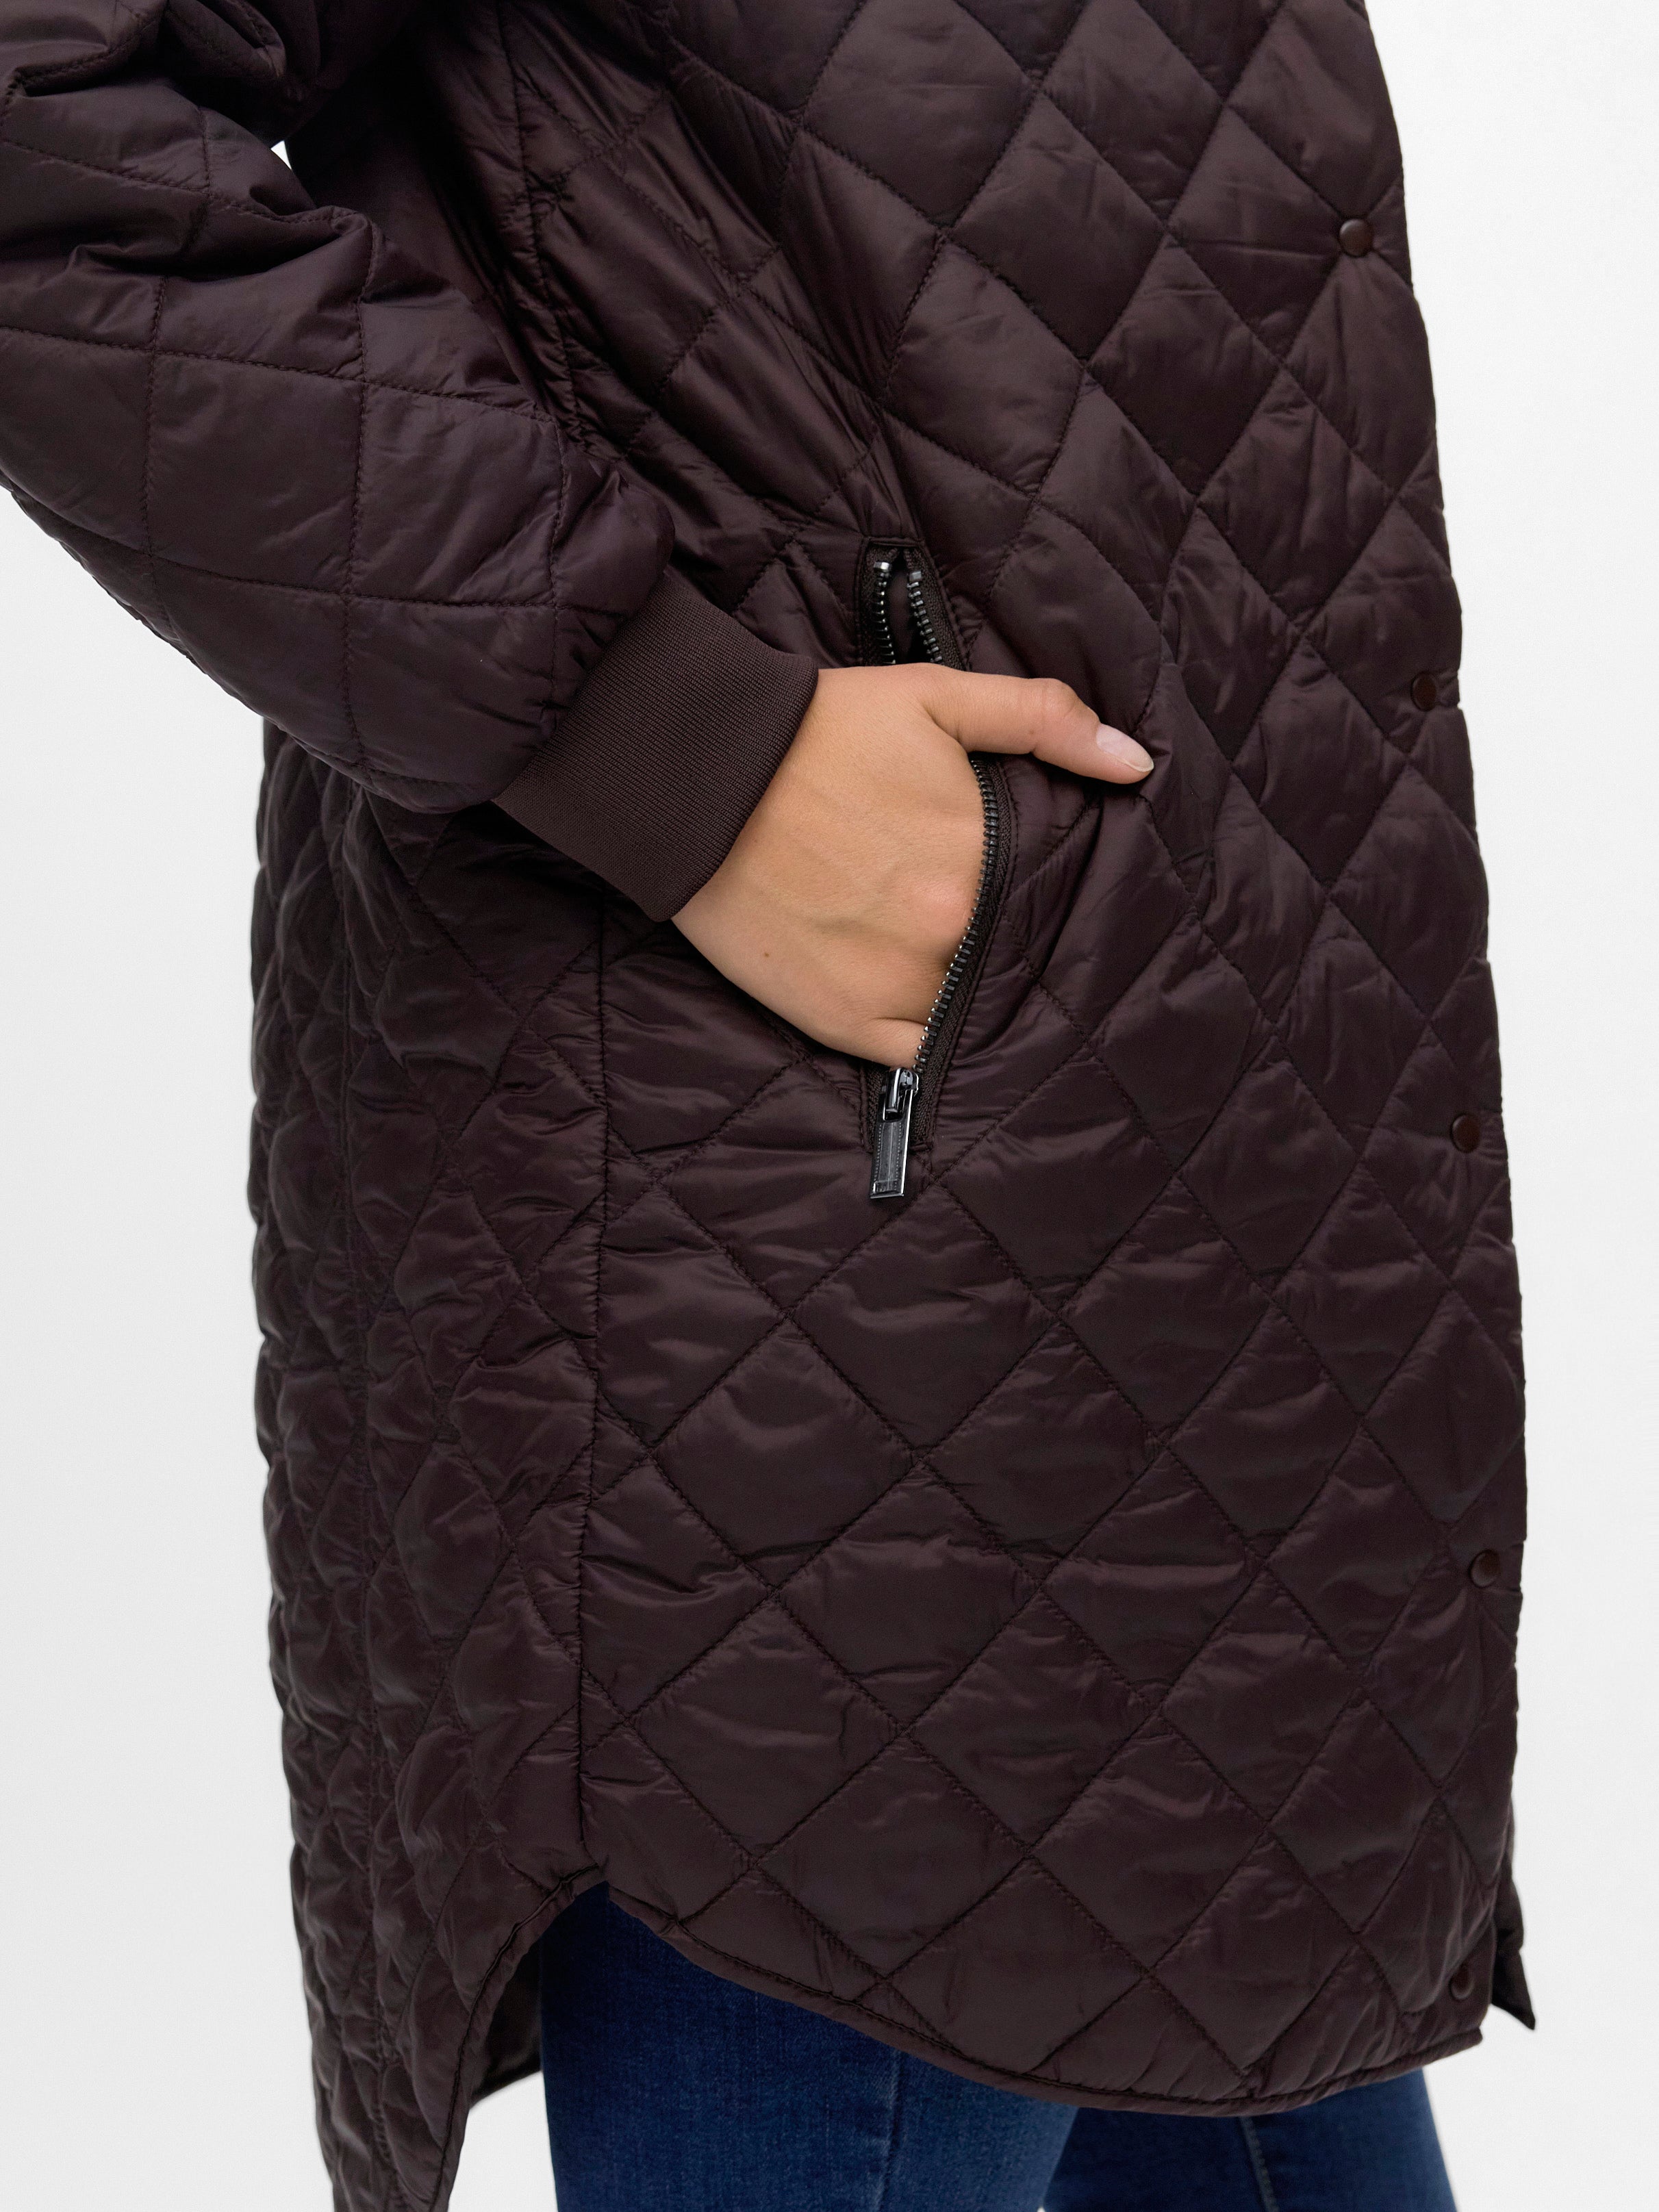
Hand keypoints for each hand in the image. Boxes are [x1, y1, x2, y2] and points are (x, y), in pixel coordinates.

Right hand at [673, 664, 1152, 1065]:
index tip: (1030, 882)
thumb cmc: (818, 729)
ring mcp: (894, 985)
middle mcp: (945, 931)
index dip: (1044, 888)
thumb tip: (1136, 764)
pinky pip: (914, 1055)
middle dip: (1005, 938)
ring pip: (967, 1006)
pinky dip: (926, 1041)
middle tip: (976, 917)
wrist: (698, 777)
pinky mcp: (842, 1023)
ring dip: (969, 990)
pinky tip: (923, 1010)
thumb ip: (1043, 719)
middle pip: (1009, 952)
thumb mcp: (937, 697)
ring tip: (948, 960)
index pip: (1049, 893)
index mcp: (980, 857)